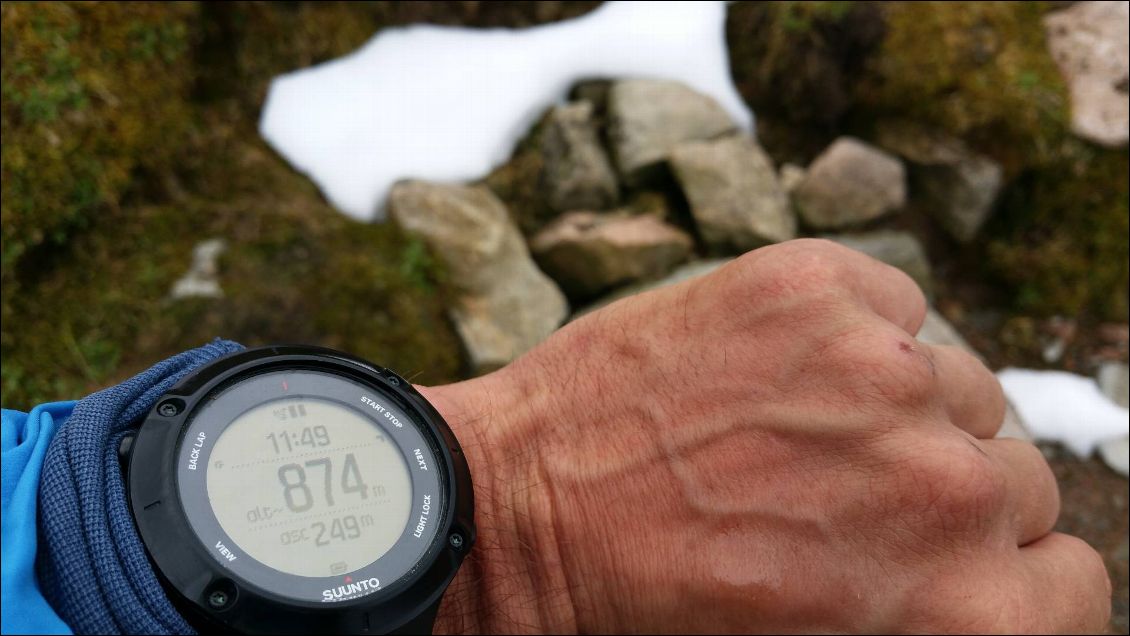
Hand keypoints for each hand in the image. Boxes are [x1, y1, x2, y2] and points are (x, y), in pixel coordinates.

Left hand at [422, 239, 1110, 633]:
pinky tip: (774, 375)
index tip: (954, 563)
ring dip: (897, 410)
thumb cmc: (653, 608)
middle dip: (941, 494)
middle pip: (1011, 479)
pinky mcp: (811, 285)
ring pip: (955, 386)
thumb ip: (925, 607)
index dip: (1012, 575)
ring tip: (795, 437)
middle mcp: (937, 482)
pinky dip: (852, 335)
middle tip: (842, 504)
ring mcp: (877, 368)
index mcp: (956, 608)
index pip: (1074, 582)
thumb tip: (979, 566)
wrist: (518, 511)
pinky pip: (894, 306)